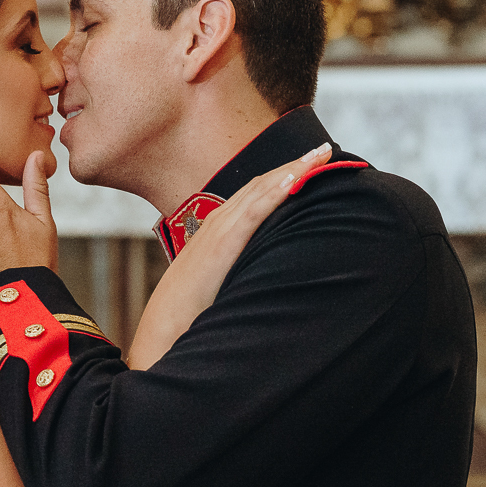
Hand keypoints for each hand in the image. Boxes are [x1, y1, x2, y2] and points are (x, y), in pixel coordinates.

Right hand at [128, 143, 333, 369]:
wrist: (161, 335)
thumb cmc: (189, 321)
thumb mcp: (219, 291)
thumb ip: (239, 278)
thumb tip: (263, 281)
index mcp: (215, 236)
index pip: (253, 198)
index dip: (281, 180)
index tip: (309, 169)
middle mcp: (215, 227)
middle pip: (260, 186)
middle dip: (293, 166)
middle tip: (324, 151)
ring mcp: (216, 234)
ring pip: (260, 191)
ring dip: (292, 170)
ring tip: (320, 155)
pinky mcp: (220, 246)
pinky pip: (252, 211)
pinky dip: (276, 191)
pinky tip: (297, 177)